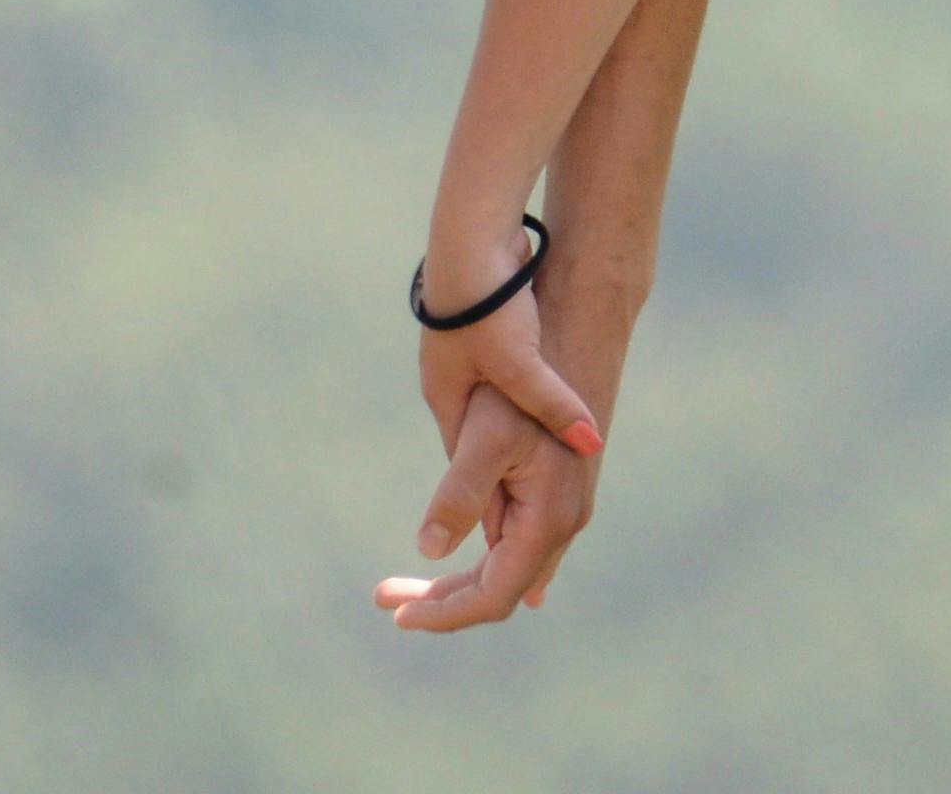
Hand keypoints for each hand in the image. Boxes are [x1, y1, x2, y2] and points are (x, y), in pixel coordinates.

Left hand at [377, 385, 598, 630]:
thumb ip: (460, 495)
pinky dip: (480, 561)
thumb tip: (430, 550)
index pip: (494, 595)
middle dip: (441, 600)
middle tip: (382, 596)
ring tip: (401, 587)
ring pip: (506, 567)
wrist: (568, 334)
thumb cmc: (519, 382)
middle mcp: (562, 524)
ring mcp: (562, 510)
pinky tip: (467, 573)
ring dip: (455, 581)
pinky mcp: (553, 492)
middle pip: (499, 588)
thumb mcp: (482, 436)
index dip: (445, 612)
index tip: (396, 615)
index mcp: (548, 520)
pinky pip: (515, 543)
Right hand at [413, 237, 602, 464]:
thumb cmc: (485, 304)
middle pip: (480, 430)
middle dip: (506, 455)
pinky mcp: (482, 320)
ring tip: (551, 439)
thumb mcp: (519, 364)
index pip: (466, 458)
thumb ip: (553, 406)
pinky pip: (507, 365)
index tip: (520, 511)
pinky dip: (526, 381)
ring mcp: (464, 346)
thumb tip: (591, 444)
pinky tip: (548, 383)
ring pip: (496, 396)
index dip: (492, 486)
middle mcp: (449, 375)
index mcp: (445, 394)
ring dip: (521, 414)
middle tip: (540, 484)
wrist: (471, 231)